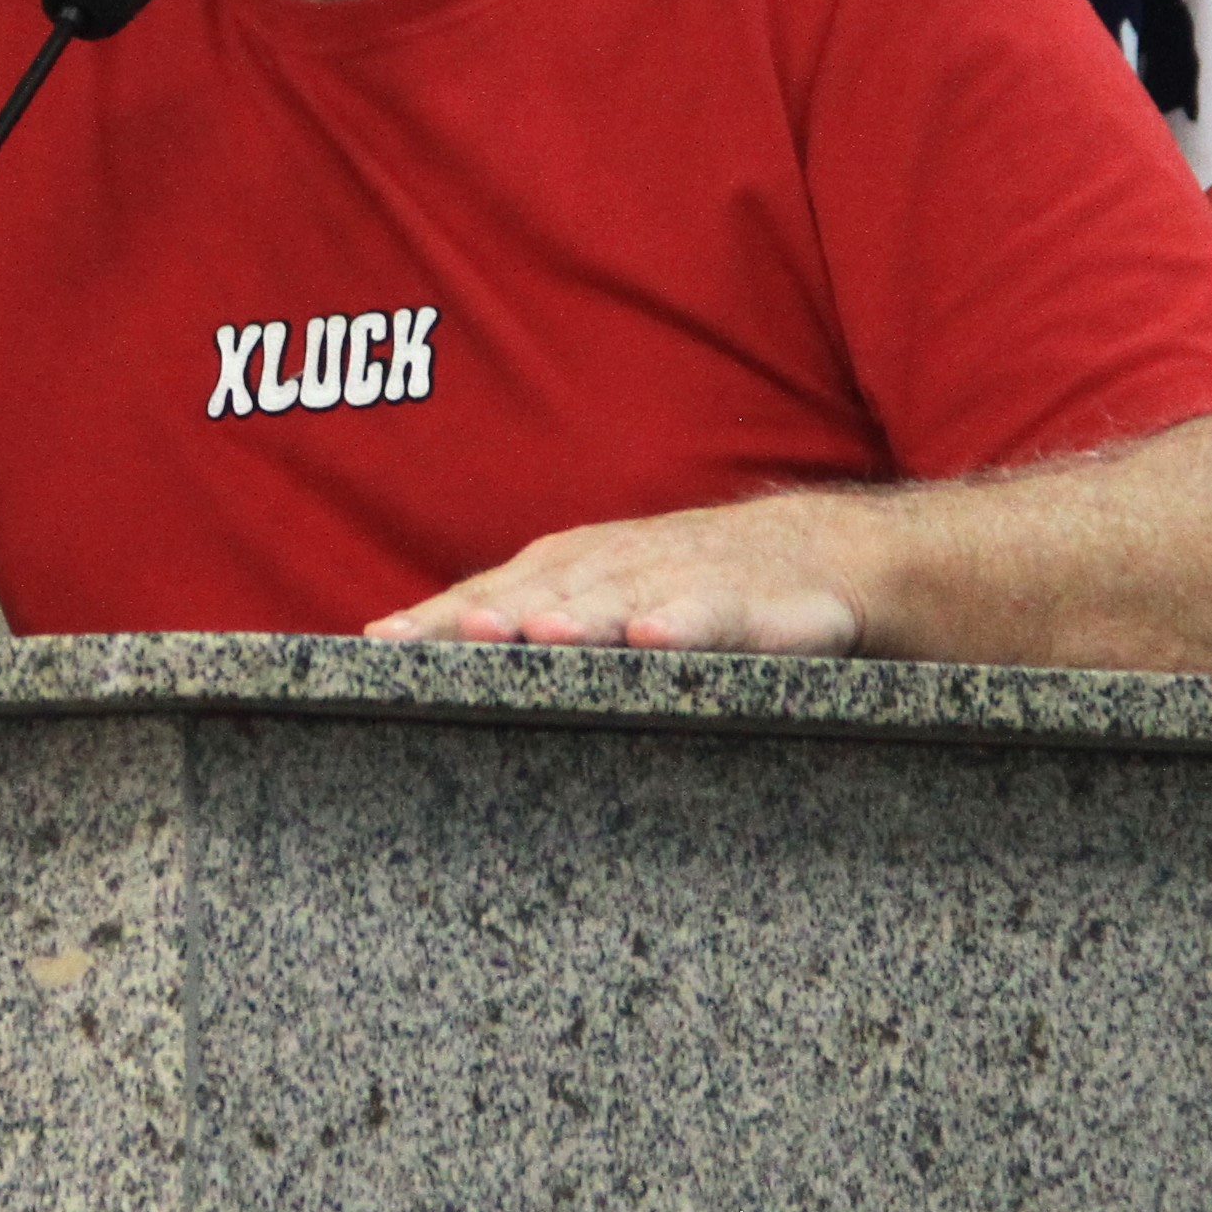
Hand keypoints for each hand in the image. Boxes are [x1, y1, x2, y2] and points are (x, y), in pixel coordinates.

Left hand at [359, 494, 873, 654]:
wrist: (830, 558)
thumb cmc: (695, 586)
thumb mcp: (610, 595)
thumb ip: (533, 621)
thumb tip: (424, 653)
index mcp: (575, 567)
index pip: (494, 592)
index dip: (439, 616)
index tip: (381, 643)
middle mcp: (618, 566)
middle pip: (542, 592)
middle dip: (487, 613)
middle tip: (426, 638)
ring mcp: (683, 580)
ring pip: (619, 600)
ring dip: (575, 615)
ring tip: (532, 635)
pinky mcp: (751, 605)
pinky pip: (712, 616)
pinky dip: (683, 623)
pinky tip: (652, 638)